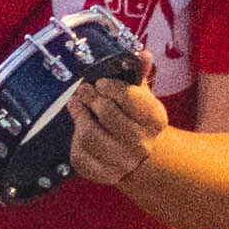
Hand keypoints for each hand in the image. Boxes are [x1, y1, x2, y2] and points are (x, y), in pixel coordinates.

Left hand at [69, 71, 173, 195]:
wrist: (144, 158)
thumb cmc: (137, 119)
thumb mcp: (143, 97)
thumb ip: (139, 75)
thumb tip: (142, 54)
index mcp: (155, 120)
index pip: (128, 97)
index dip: (109, 86)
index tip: (100, 83)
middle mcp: (142, 142)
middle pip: (106, 113)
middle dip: (90, 97)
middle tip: (83, 91)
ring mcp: (124, 161)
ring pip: (89, 135)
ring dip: (79, 116)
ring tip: (76, 106)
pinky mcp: (106, 175)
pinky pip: (80, 157)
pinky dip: (74, 142)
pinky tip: (78, 131)